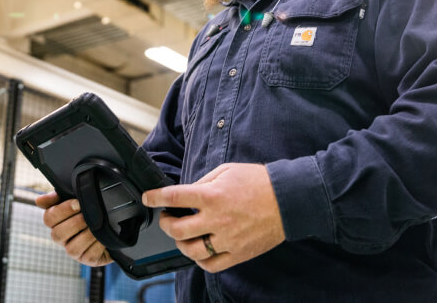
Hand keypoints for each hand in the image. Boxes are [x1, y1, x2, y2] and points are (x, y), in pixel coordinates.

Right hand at [35, 192, 112, 266]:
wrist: (113, 223)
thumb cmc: (90, 209)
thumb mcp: (76, 198)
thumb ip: (57, 196)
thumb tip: (39, 200)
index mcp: (56, 222)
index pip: (49, 218)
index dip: (63, 210)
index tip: (78, 203)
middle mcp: (62, 238)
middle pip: (57, 235)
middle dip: (74, 223)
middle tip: (87, 215)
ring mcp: (74, 251)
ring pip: (72, 249)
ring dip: (86, 235)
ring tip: (97, 226)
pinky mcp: (88, 259)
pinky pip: (89, 256)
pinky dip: (97, 245)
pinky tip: (103, 237)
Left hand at [142, 163, 285, 272]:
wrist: (288, 200)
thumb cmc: (258, 182)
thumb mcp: (226, 171)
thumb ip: (203, 183)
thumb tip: (187, 194)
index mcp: (212, 196)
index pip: (174, 197)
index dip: (155, 197)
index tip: (148, 197)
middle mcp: (216, 220)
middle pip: (176, 229)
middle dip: (165, 223)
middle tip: (167, 217)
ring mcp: (227, 240)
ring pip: (190, 250)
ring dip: (180, 242)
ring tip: (182, 234)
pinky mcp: (237, 253)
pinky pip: (211, 265)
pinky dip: (199, 260)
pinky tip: (199, 250)